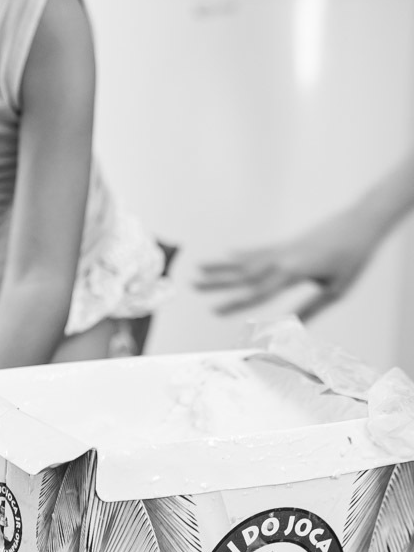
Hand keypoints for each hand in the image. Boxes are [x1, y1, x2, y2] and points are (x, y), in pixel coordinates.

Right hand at [195, 209, 377, 320]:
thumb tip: (292, 327)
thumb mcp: (335, 289)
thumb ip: (311, 307)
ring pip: (246, 261)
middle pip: (244, 274)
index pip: (259, 292)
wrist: (359, 223)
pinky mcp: (287, 244)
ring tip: (199, 268)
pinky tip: (228, 256)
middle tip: (192, 285)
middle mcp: (282, 259)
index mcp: (294, 272)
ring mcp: (283, 249)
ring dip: (222, 266)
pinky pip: (259, 251)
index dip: (234, 303)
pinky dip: (242, 255)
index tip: (213, 311)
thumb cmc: (352, 259)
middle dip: (217, 281)